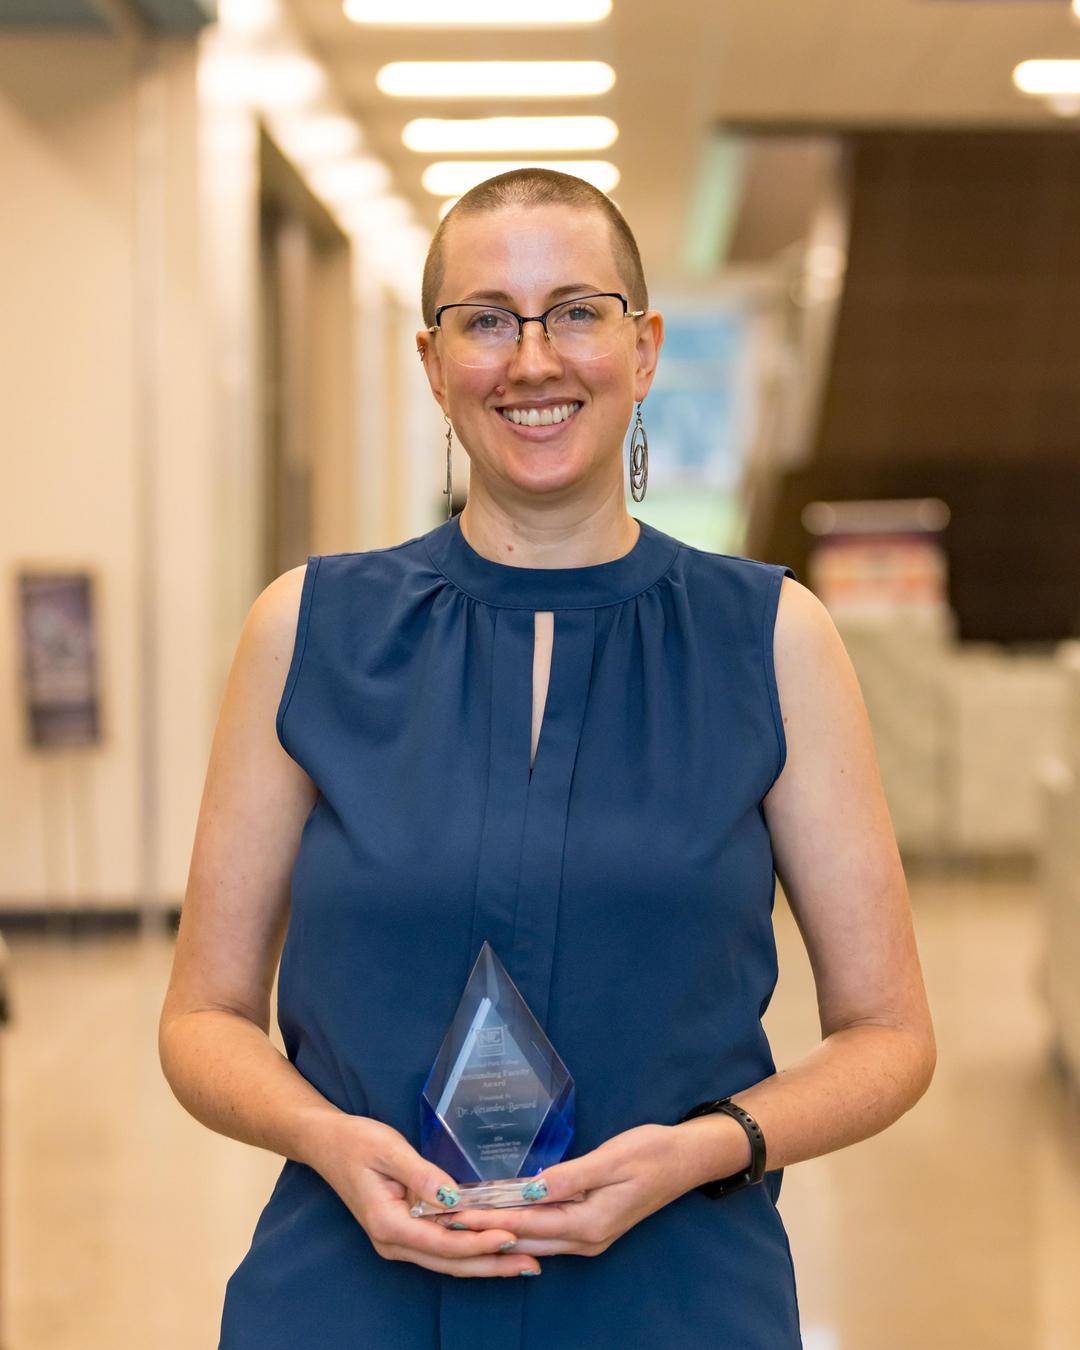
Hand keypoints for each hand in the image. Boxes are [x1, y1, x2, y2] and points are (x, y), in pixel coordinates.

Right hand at [311, 1115, 541, 1277]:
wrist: (328, 1143)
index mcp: (388, 1224)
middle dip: (491, 1265)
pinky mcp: (404, 1231)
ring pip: (447, 1261)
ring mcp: (397, 1240)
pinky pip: (441, 1248)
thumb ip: (421, 1174)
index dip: (478, 1243)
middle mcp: (393, 1241)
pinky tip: (493, 1246)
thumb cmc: (356, 1141)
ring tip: (522, 1262)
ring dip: (484, 1263)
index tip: (511, 1236)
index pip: (442, 1243)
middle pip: (449, 1262)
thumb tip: (453, 1197)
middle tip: (531, 1264)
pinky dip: (469, 1250)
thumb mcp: (389, 1149)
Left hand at [431, 1123, 703, 1258]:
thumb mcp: (612, 1159)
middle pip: (524, 1238)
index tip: (454, 1212)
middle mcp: (586, 1239)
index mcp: (589, 1224)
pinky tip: (500, 1216)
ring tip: (461, 1220)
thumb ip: (571, 1176)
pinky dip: (519, 1225)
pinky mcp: (590, 1227)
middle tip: (444, 1218)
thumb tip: (532, 1187)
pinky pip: (546, 1232)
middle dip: (483, 1230)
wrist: (686, 1160)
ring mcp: (589, 1237)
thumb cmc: (651, 1153)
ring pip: (533, 1239)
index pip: (526, 1223)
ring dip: (498, 1229)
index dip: (487, 1217)